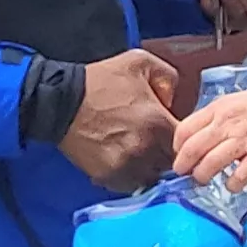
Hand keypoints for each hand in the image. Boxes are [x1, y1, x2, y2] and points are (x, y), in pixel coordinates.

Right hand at [60, 48, 180, 191]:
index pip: (188, 144)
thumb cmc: (99, 81)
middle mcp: (145, 149)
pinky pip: (129, 184)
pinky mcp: (107, 176)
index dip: (184, 142)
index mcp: (158, 122)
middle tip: (158, 145)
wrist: (59, 101)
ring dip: (150, 168)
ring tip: (140, 154)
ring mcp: (126, 165)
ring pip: (152, 177)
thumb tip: (173, 102)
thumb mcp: (140, 62)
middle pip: (172, 164)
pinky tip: (124, 161)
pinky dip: (130, 176)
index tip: (176, 137)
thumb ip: (168, 78)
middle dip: (168, 156)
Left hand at [174, 81, 246, 188]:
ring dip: (202, 176)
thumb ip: (224, 114)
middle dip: (183, 165)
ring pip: (209, 164)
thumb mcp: (242, 98)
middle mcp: (227, 125)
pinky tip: (233, 184)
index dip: (178, 145)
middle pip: (191, 149)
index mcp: (221, 108)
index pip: (185, 129)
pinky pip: (238, 176)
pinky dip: (232, 184)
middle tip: (184, 172)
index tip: (181, 153)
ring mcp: (243, 141)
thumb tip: (211, 130)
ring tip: (204, 180)